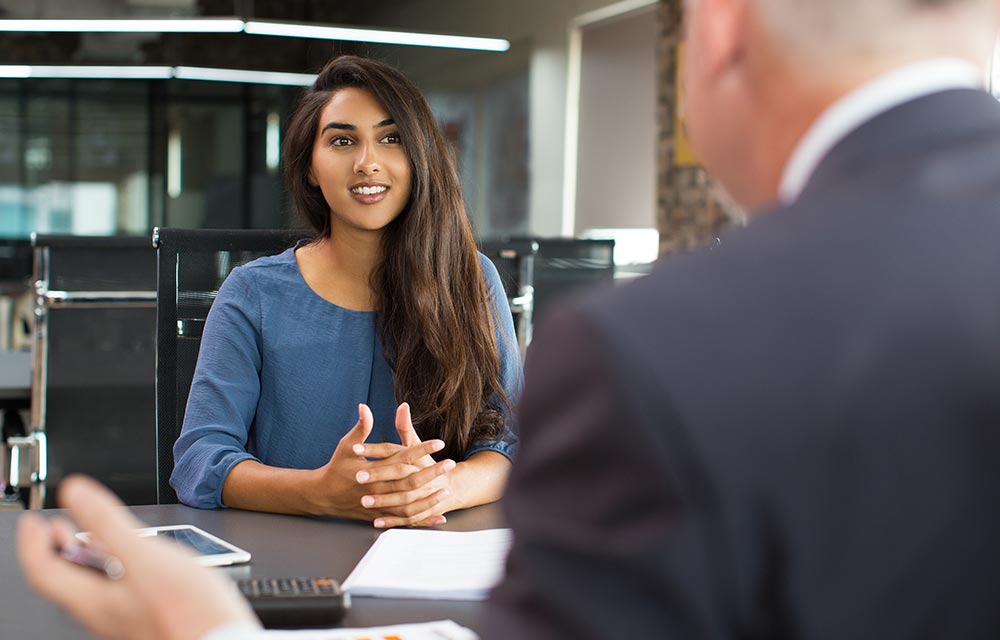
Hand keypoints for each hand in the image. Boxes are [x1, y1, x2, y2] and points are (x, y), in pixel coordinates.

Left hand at [17, 475, 258, 639]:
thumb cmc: (187, 611)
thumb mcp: (143, 557)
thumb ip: (106, 523)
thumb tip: (75, 493)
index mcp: (92, 599)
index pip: (43, 570)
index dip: (33, 543)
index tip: (33, 521)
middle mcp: (102, 613)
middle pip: (65, 581)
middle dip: (57, 549)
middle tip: (53, 527)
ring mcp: (123, 618)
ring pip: (90, 587)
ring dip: (84, 558)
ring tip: (88, 538)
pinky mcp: (145, 619)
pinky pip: (114, 592)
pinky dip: (111, 569)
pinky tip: (129, 562)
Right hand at [310, 403, 448, 520]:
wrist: (322, 496)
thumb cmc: (336, 468)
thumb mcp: (347, 445)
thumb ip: (361, 428)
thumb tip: (364, 407)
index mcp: (371, 470)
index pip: (401, 458)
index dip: (421, 449)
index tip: (439, 442)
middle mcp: (376, 489)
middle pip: (409, 481)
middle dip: (432, 472)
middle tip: (451, 464)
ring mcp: (378, 505)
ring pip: (409, 504)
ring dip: (429, 498)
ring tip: (447, 489)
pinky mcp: (380, 516)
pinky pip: (404, 520)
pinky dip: (422, 520)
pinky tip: (438, 517)